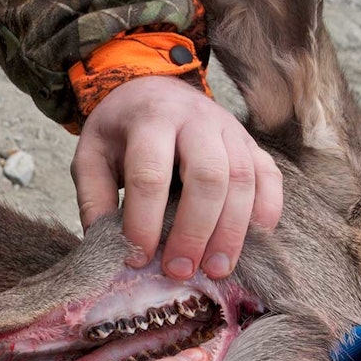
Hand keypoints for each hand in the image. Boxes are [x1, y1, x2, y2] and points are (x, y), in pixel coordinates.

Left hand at [71, 75, 282, 279]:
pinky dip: (265, 213)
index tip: (137, 258)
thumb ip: (95, 198)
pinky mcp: (252, 144)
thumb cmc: (121, 131)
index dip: (145, 221)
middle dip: (195, 230)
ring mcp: (230, 130)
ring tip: (215, 270)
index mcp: (150, 119)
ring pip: (242, 180)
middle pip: (207, 176)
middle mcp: (196, 120)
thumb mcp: (92, 155)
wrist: (155, 89)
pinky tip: (251, 244)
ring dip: (231, 231)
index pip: (150, 174)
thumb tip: (107, 246)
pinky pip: (269, 177)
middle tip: (180, 270)